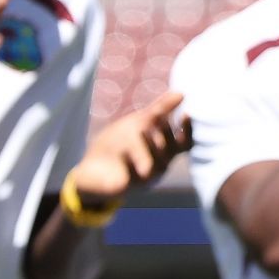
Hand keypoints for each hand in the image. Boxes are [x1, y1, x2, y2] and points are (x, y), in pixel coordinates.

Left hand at [70, 90, 193, 204]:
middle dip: (166, 134)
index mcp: (163, 151)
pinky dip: (129, 162)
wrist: (91, 169)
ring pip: (156, 163)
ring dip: (150, 146)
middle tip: (159, 119)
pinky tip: (123, 152)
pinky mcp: (128, 185)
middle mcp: (159, 165)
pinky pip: (133, 174)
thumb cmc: (118, 144)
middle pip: (171, 151)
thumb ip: (159, 110)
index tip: (186, 114)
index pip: (184, 144)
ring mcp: (145, 177)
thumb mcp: (138, 123)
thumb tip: (181, 93)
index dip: (188, 131)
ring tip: (141, 131)